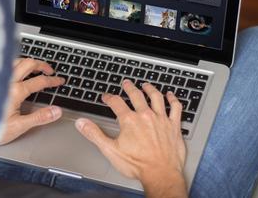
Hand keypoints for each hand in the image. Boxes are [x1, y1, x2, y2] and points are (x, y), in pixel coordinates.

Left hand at [0, 58, 64, 144]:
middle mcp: (6, 80)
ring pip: (16, 60)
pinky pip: (5, 64)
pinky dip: (15, 63)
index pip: (40, 81)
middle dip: (42, 65)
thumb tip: (56, 111)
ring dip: (29, 62)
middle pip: (29, 63)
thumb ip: (40, 117)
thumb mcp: (19, 127)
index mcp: (15, 91)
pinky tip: (15, 69)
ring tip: (35, 67)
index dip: (53, 80)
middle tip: (50, 71)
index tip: (60, 81)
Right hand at [75, 81, 186, 197]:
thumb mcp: (110, 150)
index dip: (109, 98)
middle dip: (129, 87)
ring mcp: (161, 119)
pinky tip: (170, 95)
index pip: (116, 102)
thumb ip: (94, 134)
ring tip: (146, 85)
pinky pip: (175, 107)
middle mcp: (145, 116)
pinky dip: (173, 99)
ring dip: (150, 89)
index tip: (106, 97)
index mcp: (130, 120)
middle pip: (136, 95)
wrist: (160, 175)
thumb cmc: (138, 165)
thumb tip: (82, 123)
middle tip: (126, 83)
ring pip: (156, 97)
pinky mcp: (173, 125)